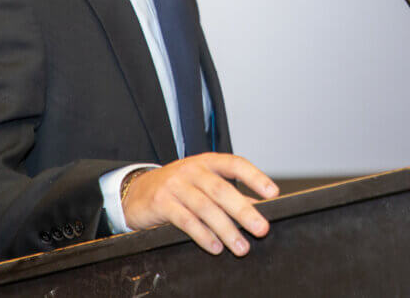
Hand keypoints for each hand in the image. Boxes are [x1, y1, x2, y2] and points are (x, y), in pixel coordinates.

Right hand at [122, 153, 278, 256]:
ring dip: (226, 229)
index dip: (255, 177)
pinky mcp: (161, 203)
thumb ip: (230, 195)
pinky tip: (215, 247)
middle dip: (244, 211)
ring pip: (205, 208)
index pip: (235, 164)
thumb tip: (258, 209)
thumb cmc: (178, 186)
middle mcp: (192, 170)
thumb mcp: (204, 184)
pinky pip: (185, 220)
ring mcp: (175, 185)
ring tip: (241, 247)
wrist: (137, 191)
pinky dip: (203, 235)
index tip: (273, 193)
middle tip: (262, 228)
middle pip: (221, 189)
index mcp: (207, 162)